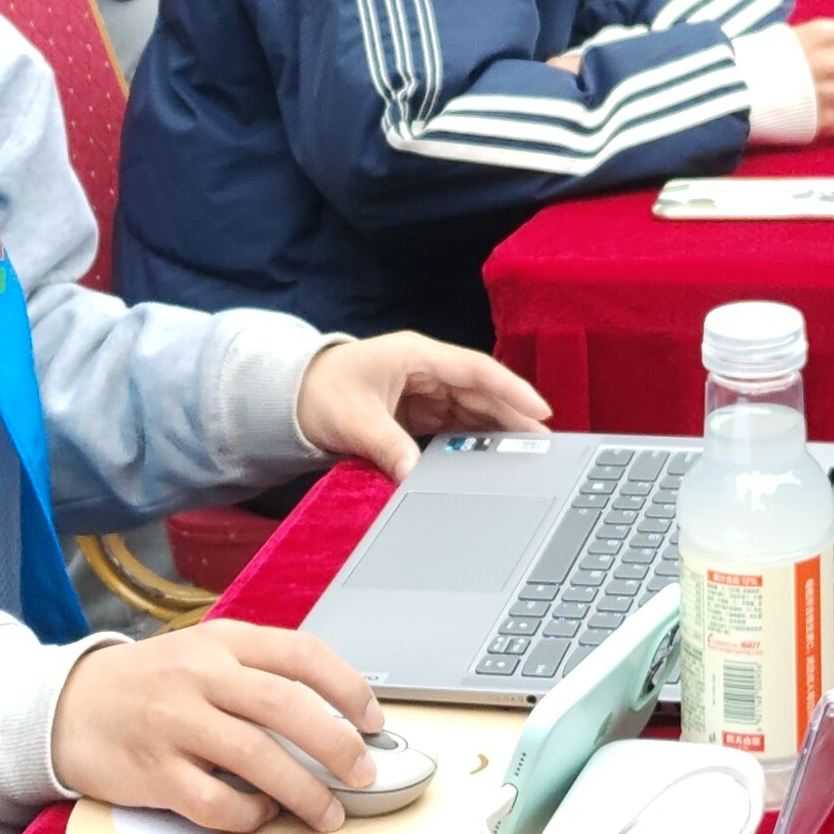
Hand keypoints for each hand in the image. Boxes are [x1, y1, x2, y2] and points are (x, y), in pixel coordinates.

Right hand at [56, 617, 392, 830]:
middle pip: (286, 706)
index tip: (372, 721)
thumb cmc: (149, 685)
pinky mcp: (152, 772)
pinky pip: (214, 800)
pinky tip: (260, 813)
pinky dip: (248, 812)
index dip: (347, 688)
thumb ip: (258, 673)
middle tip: (364, 773)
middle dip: (337, 745)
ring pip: (257, 757)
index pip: (300, 654)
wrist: (66, 708)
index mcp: (221, 641)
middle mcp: (199, 676)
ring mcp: (173, 723)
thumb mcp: (202, 655)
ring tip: (329, 812)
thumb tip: (334, 716)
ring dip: (305, 791)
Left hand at [295, 331, 553, 476]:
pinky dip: (472, 441)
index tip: (540, 411)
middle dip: (513, 417)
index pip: (475, 371)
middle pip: (480, 392)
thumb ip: (387, 447)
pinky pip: (454, 425)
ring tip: (526, 458)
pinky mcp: (416, 411)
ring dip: (496, 432)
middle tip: (545, 446)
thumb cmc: (317, 394)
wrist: (288, 397)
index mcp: (416, 356)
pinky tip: (491, 460)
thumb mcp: (352, 421)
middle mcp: (425, 369)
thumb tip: (415, 476)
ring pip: (471, 410)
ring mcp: (422, 389)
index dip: (511, 390)